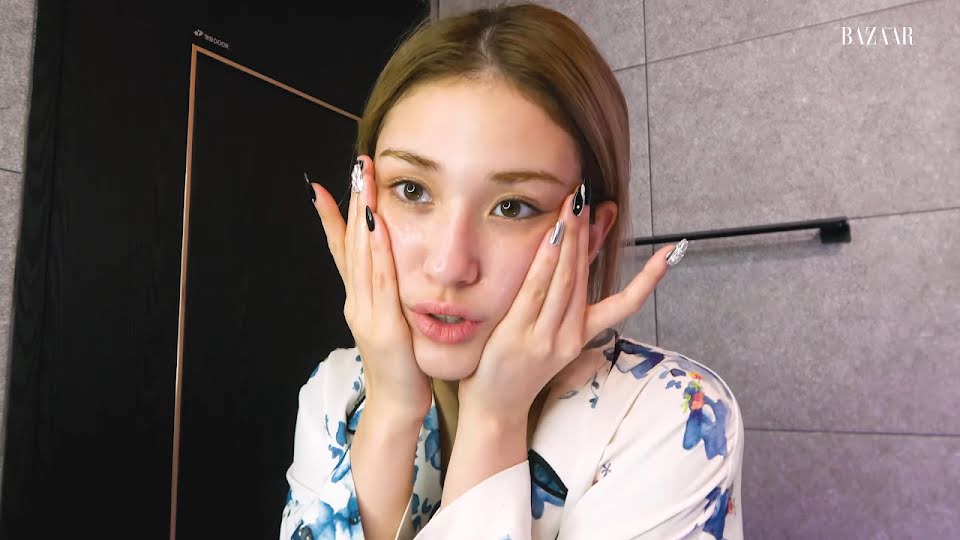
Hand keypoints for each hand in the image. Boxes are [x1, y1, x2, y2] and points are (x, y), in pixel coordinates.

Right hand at [308, 155, 431, 417]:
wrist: (399, 404)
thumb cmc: (402, 364)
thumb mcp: (393, 320)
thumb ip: (390, 293)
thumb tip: (394, 268)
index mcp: (361, 298)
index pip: (346, 248)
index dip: (339, 213)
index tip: (337, 180)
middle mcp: (357, 300)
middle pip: (352, 243)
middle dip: (353, 201)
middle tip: (355, 165)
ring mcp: (365, 313)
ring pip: (362, 256)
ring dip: (362, 216)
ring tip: (362, 182)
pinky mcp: (381, 327)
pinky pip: (379, 282)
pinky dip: (376, 252)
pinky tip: (377, 227)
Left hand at [457, 183, 677, 424]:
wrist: (495, 411)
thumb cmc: (519, 371)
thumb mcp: (550, 339)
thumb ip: (563, 301)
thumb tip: (577, 266)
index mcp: (581, 337)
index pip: (623, 305)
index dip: (649, 279)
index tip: (672, 253)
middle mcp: (569, 336)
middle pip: (585, 278)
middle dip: (590, 235)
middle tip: (592, 198)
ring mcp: (545, 336)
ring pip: (565, 280)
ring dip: (571, 239)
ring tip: (576, 205)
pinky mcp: (519, 336)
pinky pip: (536, 291)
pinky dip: (546, 261)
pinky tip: (552, 236)